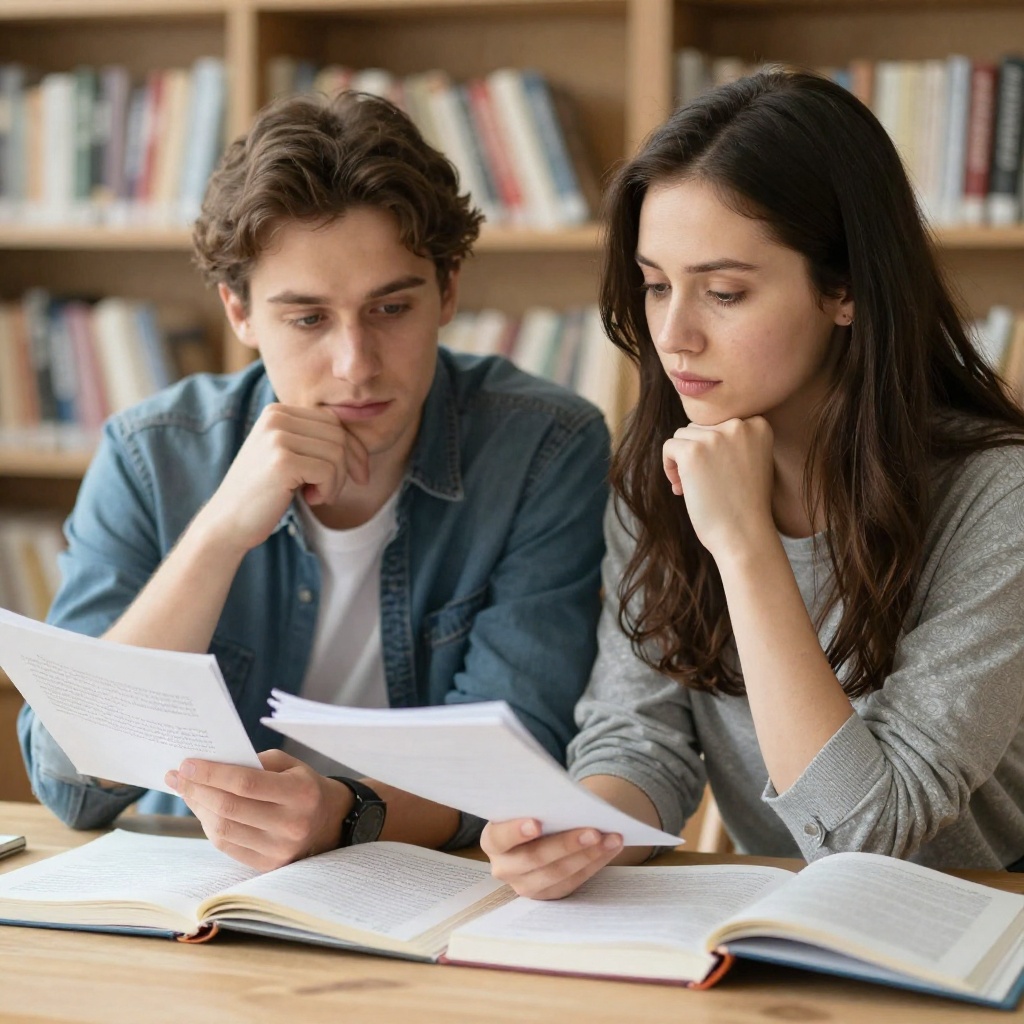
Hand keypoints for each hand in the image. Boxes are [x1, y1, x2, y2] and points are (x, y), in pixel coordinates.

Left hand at [165, 749, 352, 870]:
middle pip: (229, 807)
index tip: (187, 764)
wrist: (331, 823)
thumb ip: (255, 762)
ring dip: (198, 808)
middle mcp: (290, 824)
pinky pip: (227, 846)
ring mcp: (279, 849)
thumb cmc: (304, 786)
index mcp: (300, 792)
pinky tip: (203, 809)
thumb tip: (211, 764)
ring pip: (223, 829)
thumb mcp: (290, 765)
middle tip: (177, 776)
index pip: (245, 783)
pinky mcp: (268, 865)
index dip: (212, 773)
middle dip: (197, 789)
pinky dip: (209, 826)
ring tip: (187, 791)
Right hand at [197, 403, 370, 554]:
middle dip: (347, 467)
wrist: (227, 522)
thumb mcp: (289, 457)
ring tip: (317, 496)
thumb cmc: (264, 493)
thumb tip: (361, 446)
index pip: (333, 421)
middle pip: (339, 435)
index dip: (353, 449)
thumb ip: (315, 442)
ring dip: (336, 482)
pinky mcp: (282, 461)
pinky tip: (310, 499)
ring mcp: (277, 437)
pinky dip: (328, 490)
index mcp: (277, 412)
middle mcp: (275, 417)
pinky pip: (329, 471)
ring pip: (337, 453)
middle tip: (330, 492)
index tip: (357, 475)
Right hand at [480, 818, 621, 899]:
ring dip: (588, 855)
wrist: (540, 831)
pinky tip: (610, 848)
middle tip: (594, 831)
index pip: (500, 838)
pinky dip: (594, 863)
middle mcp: (504, 867)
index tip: (537, 823)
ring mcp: (525, 885)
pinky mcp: (547, 895)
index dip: (517, 831)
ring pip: (558, 874)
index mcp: (493, 840)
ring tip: (611, 838)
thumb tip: (564, 800)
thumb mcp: (527, 805)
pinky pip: (573, 882)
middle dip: (567, 844)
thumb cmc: (533, 810)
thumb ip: (537, 804)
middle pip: (535, 858)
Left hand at [662, 417, 775, 558]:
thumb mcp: (751, 462)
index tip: (716, 472)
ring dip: (682, 460)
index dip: (713, 448)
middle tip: (702, 483)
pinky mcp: (693, 452)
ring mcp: (715, 437)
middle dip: (696, 453)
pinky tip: (680, 487)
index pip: (721, 422)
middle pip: (700, 427)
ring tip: (691, 487)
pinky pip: (669, 447)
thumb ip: (732, 442)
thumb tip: (694, 431)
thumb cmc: (746, 505)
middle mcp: (739, 425)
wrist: (744, 535)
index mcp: (758, 425)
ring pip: (683, 436)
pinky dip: (669, 466)